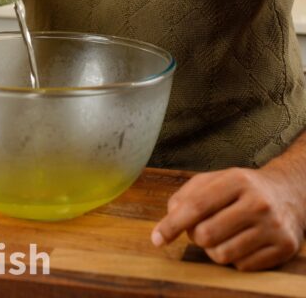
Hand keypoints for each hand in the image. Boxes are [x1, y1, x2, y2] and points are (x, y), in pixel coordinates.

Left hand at [151, 165, 305, 270]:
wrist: (289, 194)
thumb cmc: (244, 188)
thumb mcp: (217, 179)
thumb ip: (189, 193)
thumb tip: (170, 216)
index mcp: (237, 179)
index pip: (197, 205)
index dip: (173, 224)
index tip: (157, 238)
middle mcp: (257, 202)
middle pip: (206, 234)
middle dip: (196, 236)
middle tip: (203, 228)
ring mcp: (273, 227)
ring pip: (223, 255)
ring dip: (214, 250)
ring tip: (224, 234)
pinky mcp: (284, 248)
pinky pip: (242, 267)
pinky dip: (236, 259)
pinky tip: (243, 242)